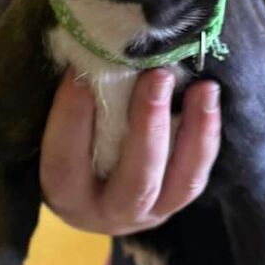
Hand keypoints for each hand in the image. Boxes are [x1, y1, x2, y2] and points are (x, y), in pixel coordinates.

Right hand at [40, 69, 220, 235]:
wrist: (91, 190)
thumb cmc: (67, 145)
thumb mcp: (54, 130)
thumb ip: (70, 102)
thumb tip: (82, 51)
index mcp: (65, 195)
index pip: (67, 161)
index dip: (73, 117)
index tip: (80, 71)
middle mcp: (107, 212)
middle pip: (135, 181)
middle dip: (149, 126)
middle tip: (158, 75)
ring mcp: (148, 213)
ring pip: (180, 184)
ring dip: (195, 133)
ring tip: (205, 87)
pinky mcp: (176, 201)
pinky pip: (198, 174)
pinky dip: (207, 137)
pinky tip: (209, 99)